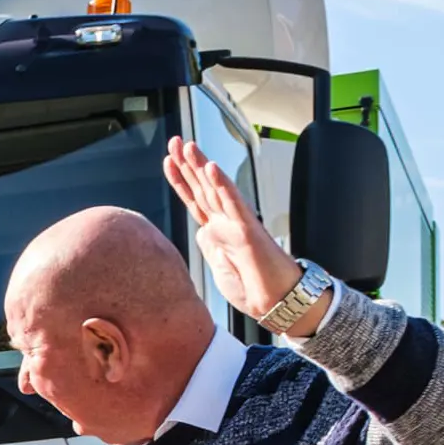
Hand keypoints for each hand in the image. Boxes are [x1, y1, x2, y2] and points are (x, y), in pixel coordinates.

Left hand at [162, 136, 302, 325]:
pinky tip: (213, 169)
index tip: (168, 160)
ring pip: (216, 189)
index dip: (181, 180)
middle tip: (175, 141)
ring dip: (202, 166)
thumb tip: (203, 232)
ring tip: (189, 146)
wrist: (276, 302)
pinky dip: (223, 186)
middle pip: (203, 187)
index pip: (195, 199)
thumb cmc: (253, 287)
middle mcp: (226, 222)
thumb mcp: (220, 269)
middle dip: (188, 164)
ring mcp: (237, 224)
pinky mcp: (249, 230)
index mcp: (217, 232)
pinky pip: (233, 204)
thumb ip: (211, 248)